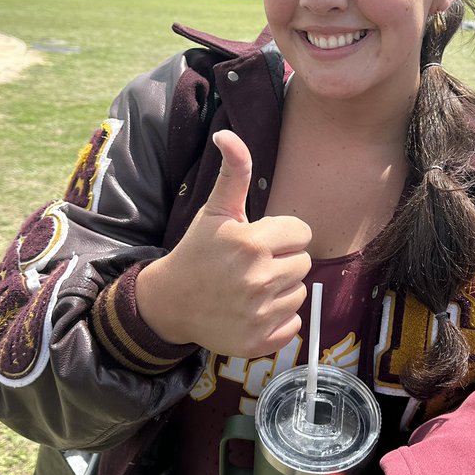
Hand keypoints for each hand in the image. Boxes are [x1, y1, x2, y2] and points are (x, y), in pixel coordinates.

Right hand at [136, 130, 311, 353]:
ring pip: (300, 292)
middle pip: (304, 263)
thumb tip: (228, 134)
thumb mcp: (216, 210)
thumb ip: (234, 172)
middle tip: (253, 265)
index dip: (282, 235)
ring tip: (251, 287)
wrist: (171, 302)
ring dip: (282, 290)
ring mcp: (259, 313)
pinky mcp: (259, 341)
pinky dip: (278, 319)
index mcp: (251, 242)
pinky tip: (253, 311)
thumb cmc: (198, 251)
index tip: (259, 241)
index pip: (302, 233)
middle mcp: (258, 278)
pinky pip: (293, 324)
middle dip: (282, 261)